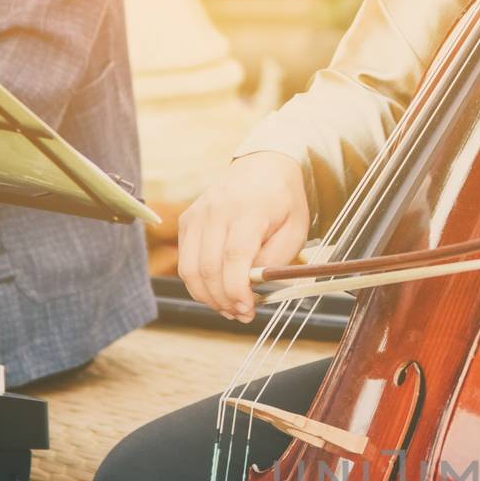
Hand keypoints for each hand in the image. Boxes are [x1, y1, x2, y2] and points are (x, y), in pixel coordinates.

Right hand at [178, 152, 310, 320]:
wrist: (262, 166)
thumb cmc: (282, 201)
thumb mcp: (295, 229)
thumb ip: (275, 259)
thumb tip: (252, 287)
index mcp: (248, 209)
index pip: (234, 256)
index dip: (237, 290)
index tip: (248, 309)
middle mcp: (216, 210)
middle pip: (208, 267)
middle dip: (224, 300)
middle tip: (243, 314)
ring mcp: (197, 214)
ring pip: (189, 269)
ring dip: (208, 297)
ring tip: (230, 308)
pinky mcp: (187, 221)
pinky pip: (185, 262)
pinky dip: (198, 284)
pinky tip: (218, 292)